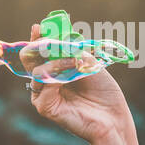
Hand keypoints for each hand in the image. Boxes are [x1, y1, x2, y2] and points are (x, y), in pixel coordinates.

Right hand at [24, 22, 131, 144]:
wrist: (114, 118)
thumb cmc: (104, 93)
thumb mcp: (89, 64)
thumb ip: (72, 51)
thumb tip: (57, 36)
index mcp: (55, 71)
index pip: (39, 52)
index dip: (38, 39)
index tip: (39, 27)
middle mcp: (46, 83)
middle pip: (31, 60)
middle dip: (39, 46)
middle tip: (48, 38)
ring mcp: (43, 96)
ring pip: (37, 71)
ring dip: (55, 62)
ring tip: (74, 61)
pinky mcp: (45, 107)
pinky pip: (42, 86)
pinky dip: (55, 76)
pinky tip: (70, 74)